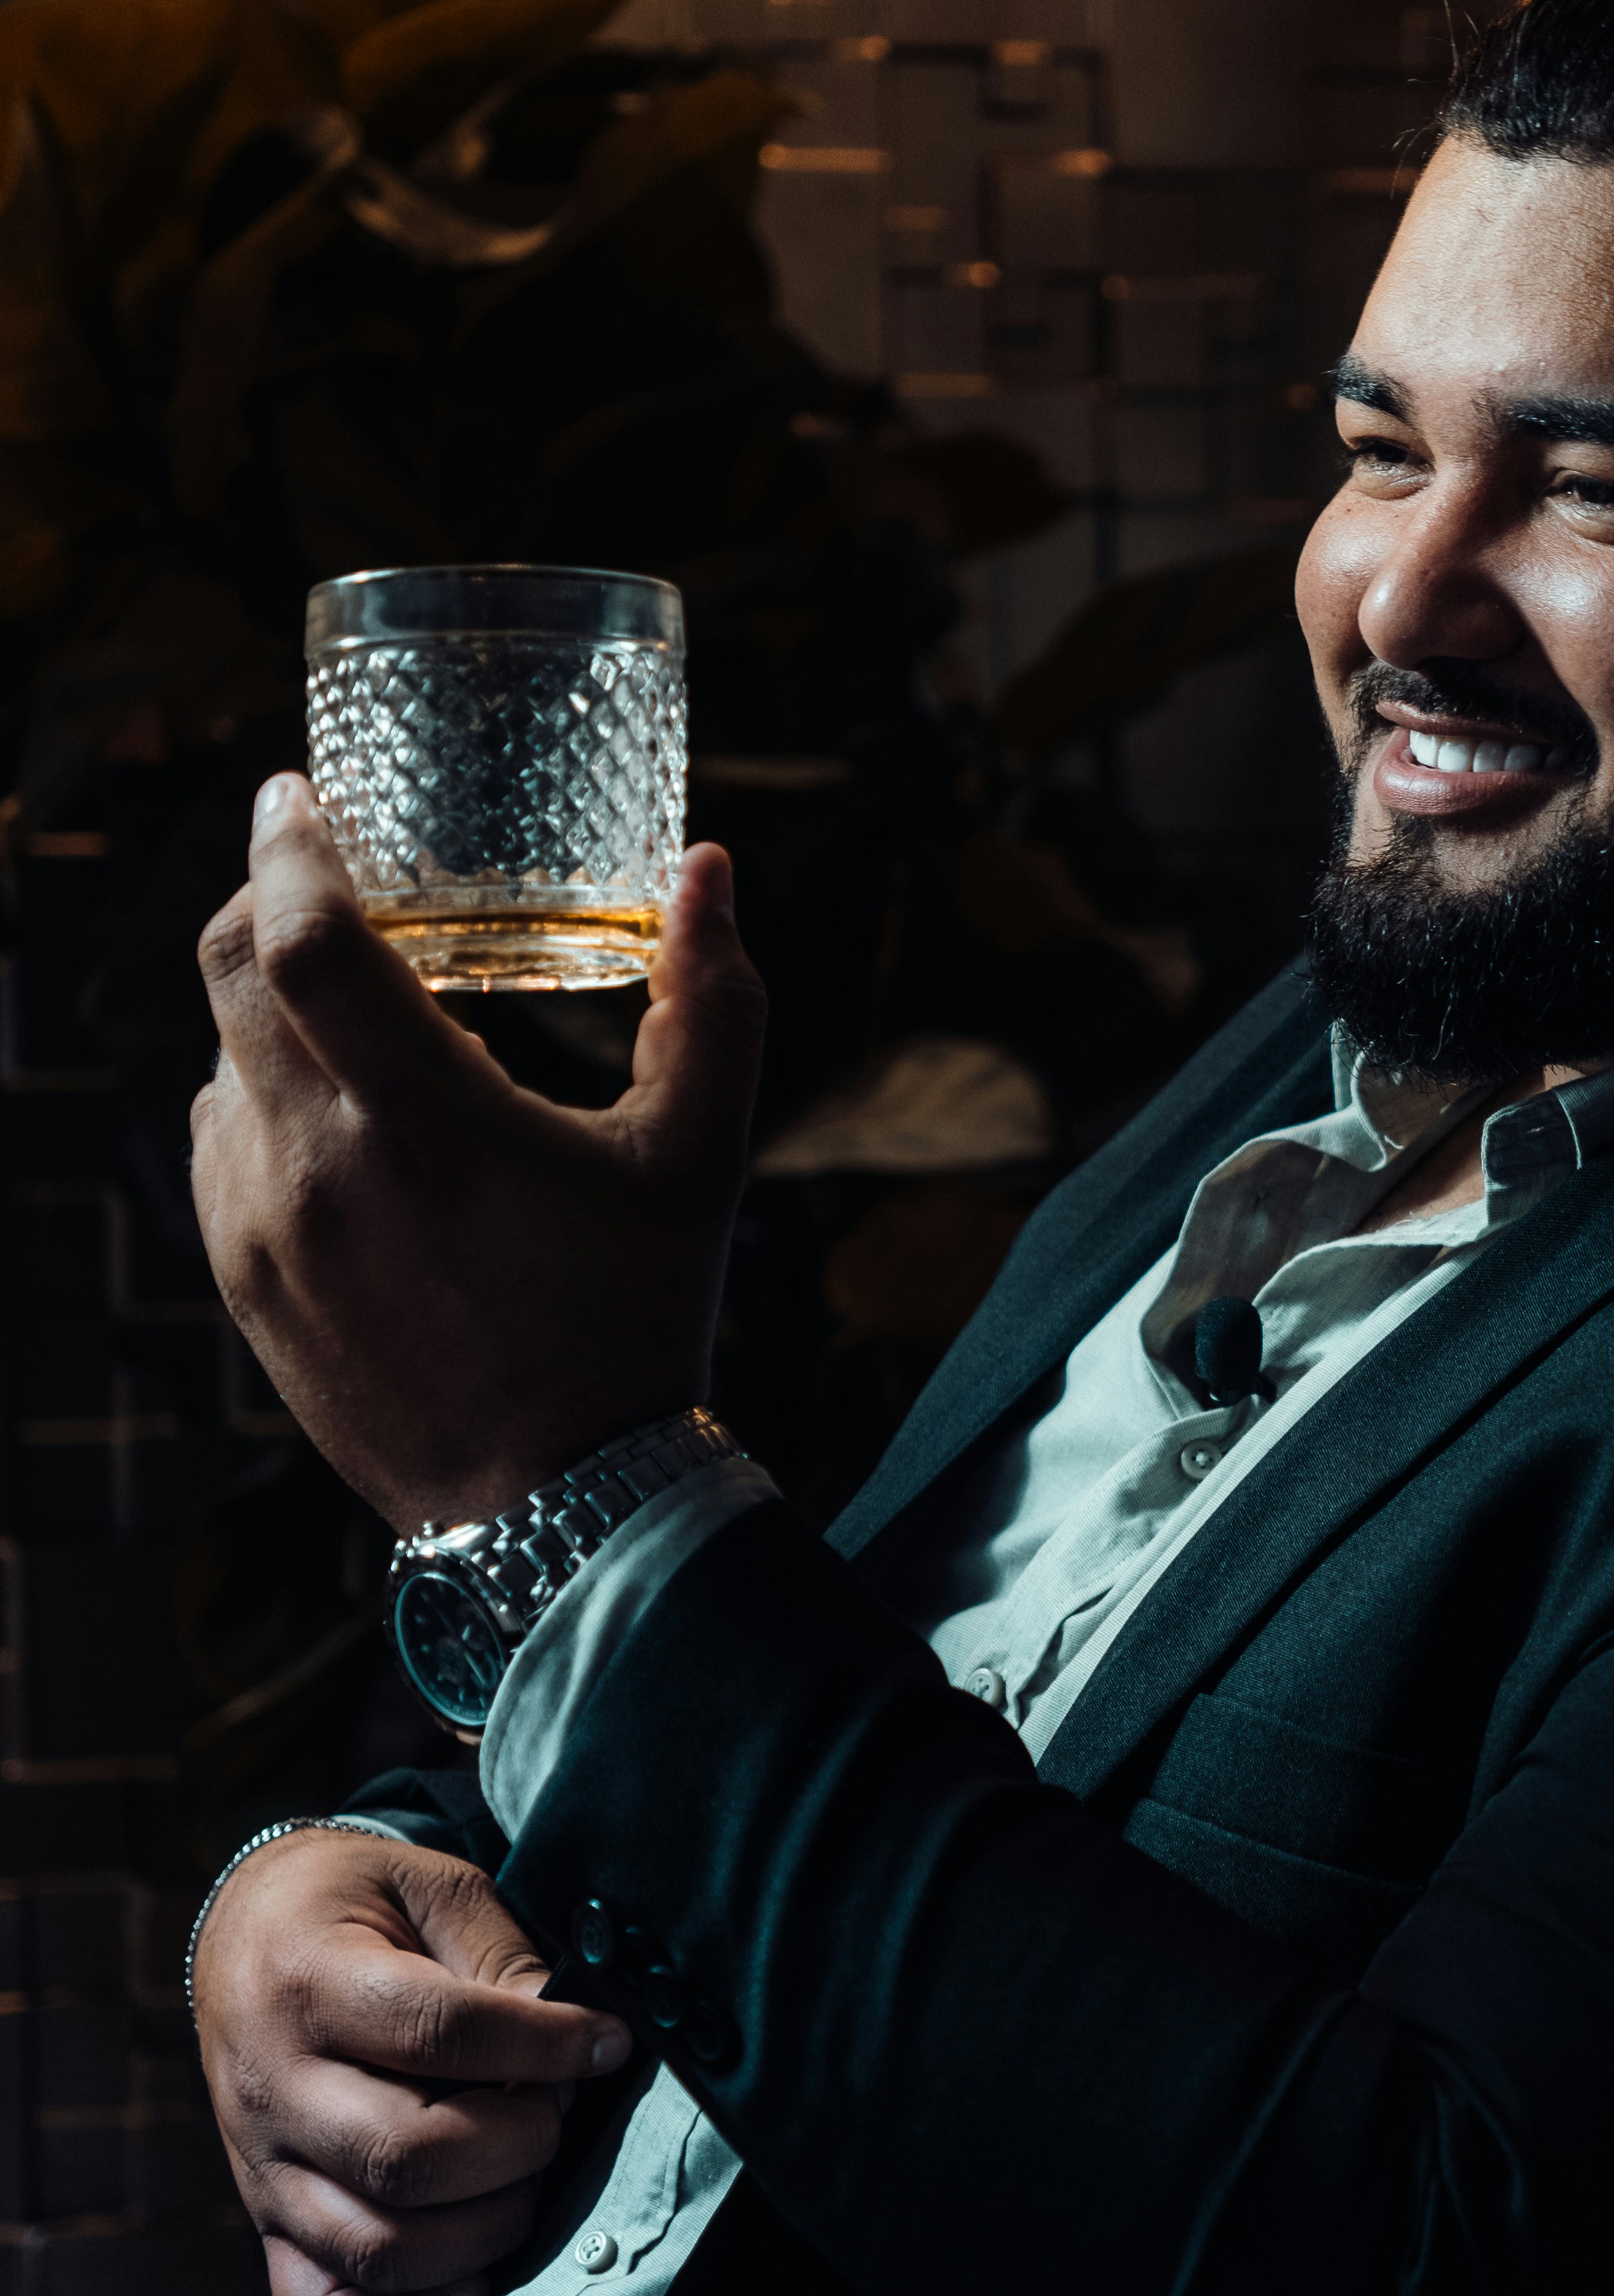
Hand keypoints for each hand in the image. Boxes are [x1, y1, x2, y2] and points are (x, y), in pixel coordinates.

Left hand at [189, 773, 765, 1530]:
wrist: (557, 1504)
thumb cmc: (638, 1319)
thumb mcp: (700, 1156)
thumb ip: (711, 1000)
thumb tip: (707, 867)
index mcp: (428, 1126)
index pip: (300, 941)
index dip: (286, 846)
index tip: (294, 791)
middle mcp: (317, 1171)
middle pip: (228, 973)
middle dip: (264, 896)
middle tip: (319, 864)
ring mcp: (261, 1231)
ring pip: (220, 1058)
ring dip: (273, 1010)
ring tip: (360, 1012)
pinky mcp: (241, 1282)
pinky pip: (221, 1143)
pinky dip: (266, 1099)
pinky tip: (346, 1122)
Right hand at [193, 1827, 635, 2295]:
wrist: (246, 1933)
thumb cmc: (358, 1906)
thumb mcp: (433, 1888)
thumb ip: (502, 1955)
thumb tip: (576, 2038)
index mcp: (309, 1982)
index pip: (438, 2033)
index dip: (543, 2044)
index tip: (608, 2042)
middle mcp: (273, 2088)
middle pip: (406, 2156)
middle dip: (518, 2145)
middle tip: (555, 2113)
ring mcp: (263, 2171)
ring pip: (375, 2248)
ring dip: (482, 2233)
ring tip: (523, 2183)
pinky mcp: (267, 2227)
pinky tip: (469, 2279)